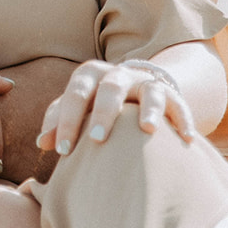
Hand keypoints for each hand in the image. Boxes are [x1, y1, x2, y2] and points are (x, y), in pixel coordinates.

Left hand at [35, 59, 196, 157]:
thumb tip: (41, 143)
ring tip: (147, 128)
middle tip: (96, 139)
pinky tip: (187, 139)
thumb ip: (59, 122)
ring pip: (149, 89)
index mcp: (90, 76)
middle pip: (110, 88)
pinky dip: (183, 119)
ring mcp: (145, 83)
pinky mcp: (170, 94)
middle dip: (103, 112)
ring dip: (148, 108)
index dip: (67, 121)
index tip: (62, 151)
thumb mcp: (77, 109)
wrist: (132, 90)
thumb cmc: (95, 105)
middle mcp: (118, 76)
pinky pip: (179, 103)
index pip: (75, 94)